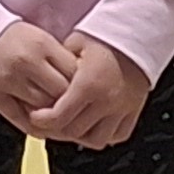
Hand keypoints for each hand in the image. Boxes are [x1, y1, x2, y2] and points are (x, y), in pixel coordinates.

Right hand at [0, 21, 77, 135]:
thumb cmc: (9, 38)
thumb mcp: (39, 38)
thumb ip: (59, 59)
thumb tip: (82, 86)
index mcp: (41, 44)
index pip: (74, 72)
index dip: (82, 85)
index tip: (84, 90)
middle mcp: (25, 62)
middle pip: (61, 93)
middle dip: (70, 102)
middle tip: (74, 108)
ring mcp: (8, 80)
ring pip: (43, 109)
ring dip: (53, 116)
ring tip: (58, 117)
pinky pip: (21, 120)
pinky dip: (36, 127)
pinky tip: (42, 126)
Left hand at [29, 37, 150, 149]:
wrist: (138, 33)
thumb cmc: (106, 36)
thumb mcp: (75, 44)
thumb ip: (57, 66)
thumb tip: (42, 83)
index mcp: (89, 84)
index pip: (58, 117)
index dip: (42, 121)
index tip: (35, 117)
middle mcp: (106, 100)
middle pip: (74, 132)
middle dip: (57, 130)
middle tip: (48, 123)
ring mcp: (122, 109)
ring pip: (96, 140)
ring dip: (80, 137)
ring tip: (70, 126)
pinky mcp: (134, 111)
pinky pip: (117, 135)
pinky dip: (104, 135)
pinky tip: (93, 125)